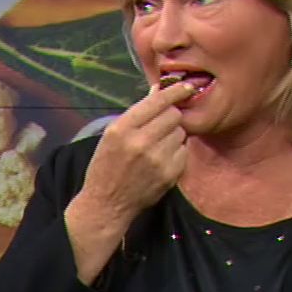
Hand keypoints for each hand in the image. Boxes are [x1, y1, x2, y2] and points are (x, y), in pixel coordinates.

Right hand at [71, 79, 196, 230]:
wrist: (107, 204)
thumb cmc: (106, 167)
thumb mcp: (111, 136)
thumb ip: (137, 114)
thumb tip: (159, 90)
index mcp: (121, 129)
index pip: (157, 101)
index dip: (175, 91)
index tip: (186, 87)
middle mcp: (140, 142)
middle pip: (174, 115)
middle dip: (171, 116)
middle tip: (161, 126)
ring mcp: (157, 159)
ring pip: (181, 132)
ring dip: (174, 134)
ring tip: (158, 145)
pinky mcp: (170, 173)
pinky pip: (184, 150)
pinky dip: (177, 151)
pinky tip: (162, 159)